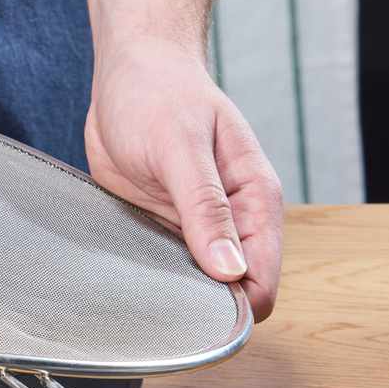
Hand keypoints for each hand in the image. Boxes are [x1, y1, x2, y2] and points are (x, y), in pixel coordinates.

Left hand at [84, 38, 282, 320]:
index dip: (235, 307)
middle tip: (161, 310)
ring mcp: (194, 226)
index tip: (197, 317)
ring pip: (195, 285)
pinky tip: (127, 275)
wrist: (129, 70)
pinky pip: (161, 267)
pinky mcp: (162, 225)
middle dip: (203, 309)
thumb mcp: (179, 148)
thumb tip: (230, 270)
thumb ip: (204, 209)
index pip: (261, 279)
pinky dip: (147, 276)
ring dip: (172, 294)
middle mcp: (231, 219)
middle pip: (231, 292)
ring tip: (141, 293)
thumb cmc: (160, 94)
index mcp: (254, 199)